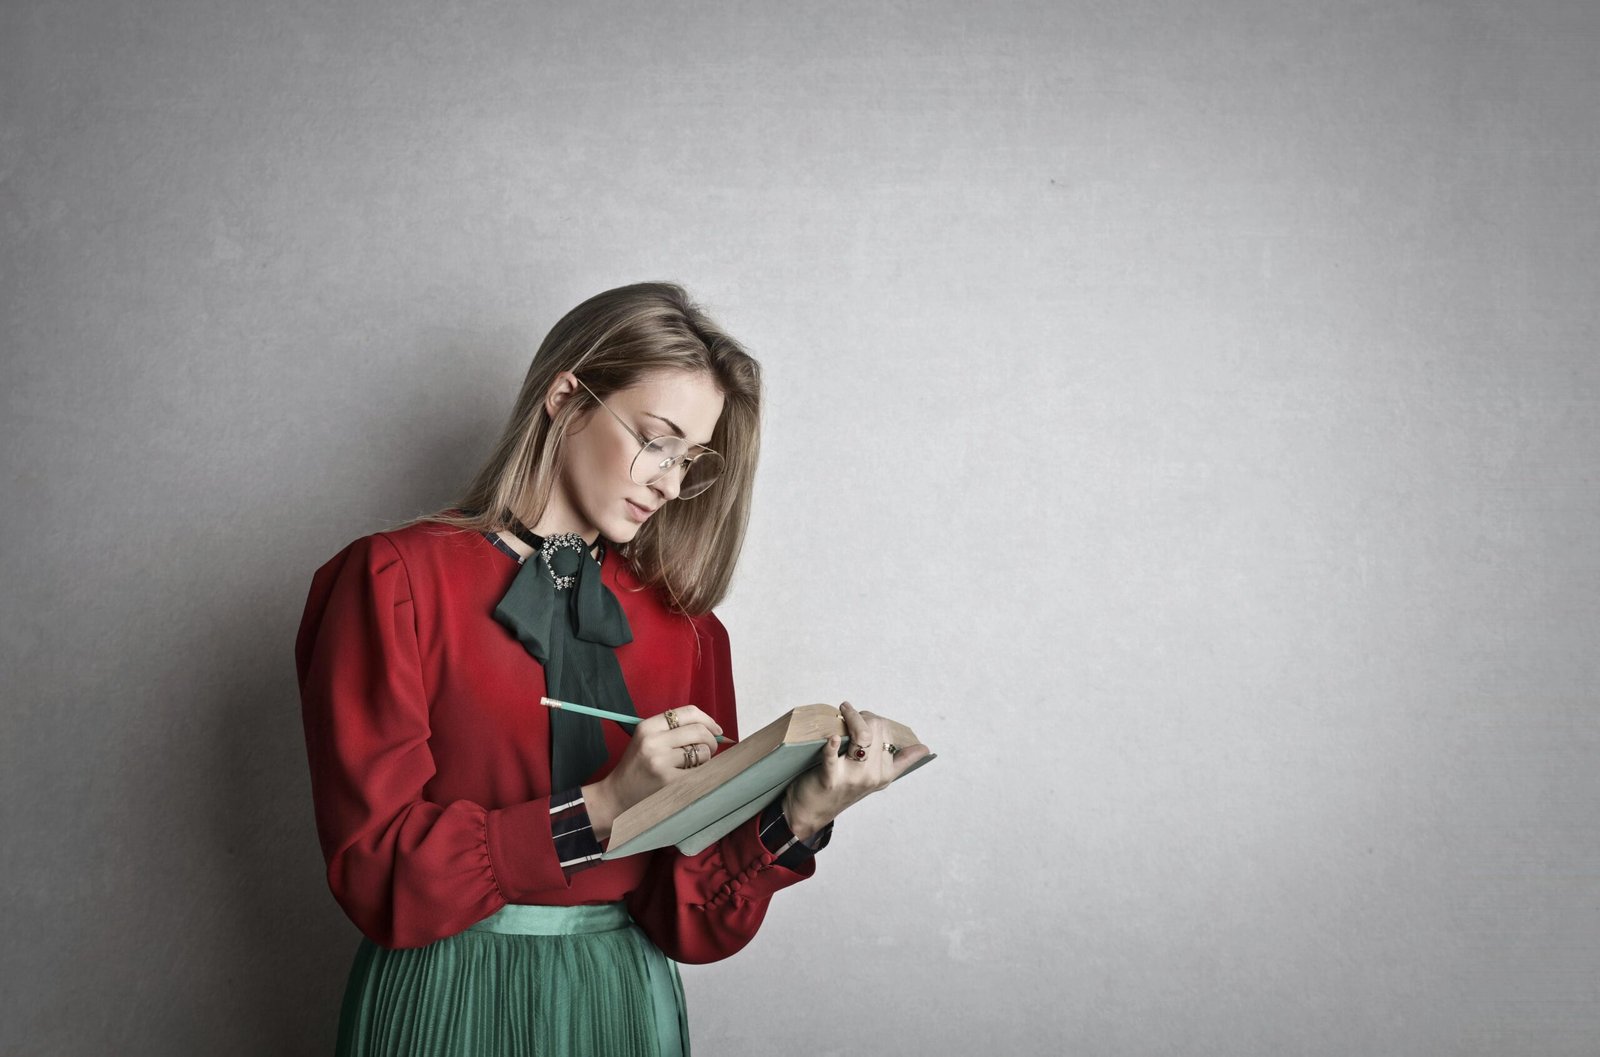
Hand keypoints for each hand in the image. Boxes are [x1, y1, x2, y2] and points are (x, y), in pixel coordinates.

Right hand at [583, 705, 721, 841]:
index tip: (716, 730)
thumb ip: (674, 731)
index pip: (688, 712)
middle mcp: (653, 741)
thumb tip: (715, 730)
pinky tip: (691, 777)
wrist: (617, 795)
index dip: (708, 720)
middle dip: (712, 740)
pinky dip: (701, 773)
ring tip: (694, 765)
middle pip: (699, 730)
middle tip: (710, 750)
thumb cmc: (638, 766)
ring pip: (702, 751)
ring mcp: (660, 761)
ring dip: (706, 759)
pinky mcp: (668, 781)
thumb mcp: (647, 740)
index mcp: (648, 726)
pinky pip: (699, 771)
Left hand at [781, 701, 930, 839]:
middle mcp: (873, 775)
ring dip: (852, 719)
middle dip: (863, 716)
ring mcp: (853, 778)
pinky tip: (832, 738)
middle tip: (849, 714)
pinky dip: (832, 746)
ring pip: (862, 737)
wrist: (812, 811)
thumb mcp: (874, 777)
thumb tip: (924, 749)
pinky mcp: (830, 779)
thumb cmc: (841, 787)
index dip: (880, 722)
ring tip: (843, 712)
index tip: (869, 719)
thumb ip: (899, 762)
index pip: (893, 735)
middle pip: (877, 729)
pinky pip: (832, 758)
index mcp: (886, 773)